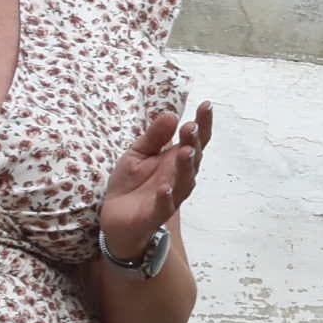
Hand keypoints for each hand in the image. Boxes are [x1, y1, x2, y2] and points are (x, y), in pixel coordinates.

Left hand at [97, 101, 213, 264]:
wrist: (116, 218)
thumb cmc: (131, 183)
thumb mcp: (138, 153)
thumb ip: (154, 136)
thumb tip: (171, 114)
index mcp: (176, 159)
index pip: (195, 140)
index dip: (203, 124)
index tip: (206, 105)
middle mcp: (179, 176)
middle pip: (193, 158)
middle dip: (194, 143)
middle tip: (191, 127)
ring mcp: (171, 195)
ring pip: (184, 181)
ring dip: (186, 167)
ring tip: (186, 152)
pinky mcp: (155, 213)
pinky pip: (164, 206)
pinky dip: (166, 198)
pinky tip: (165, 188)